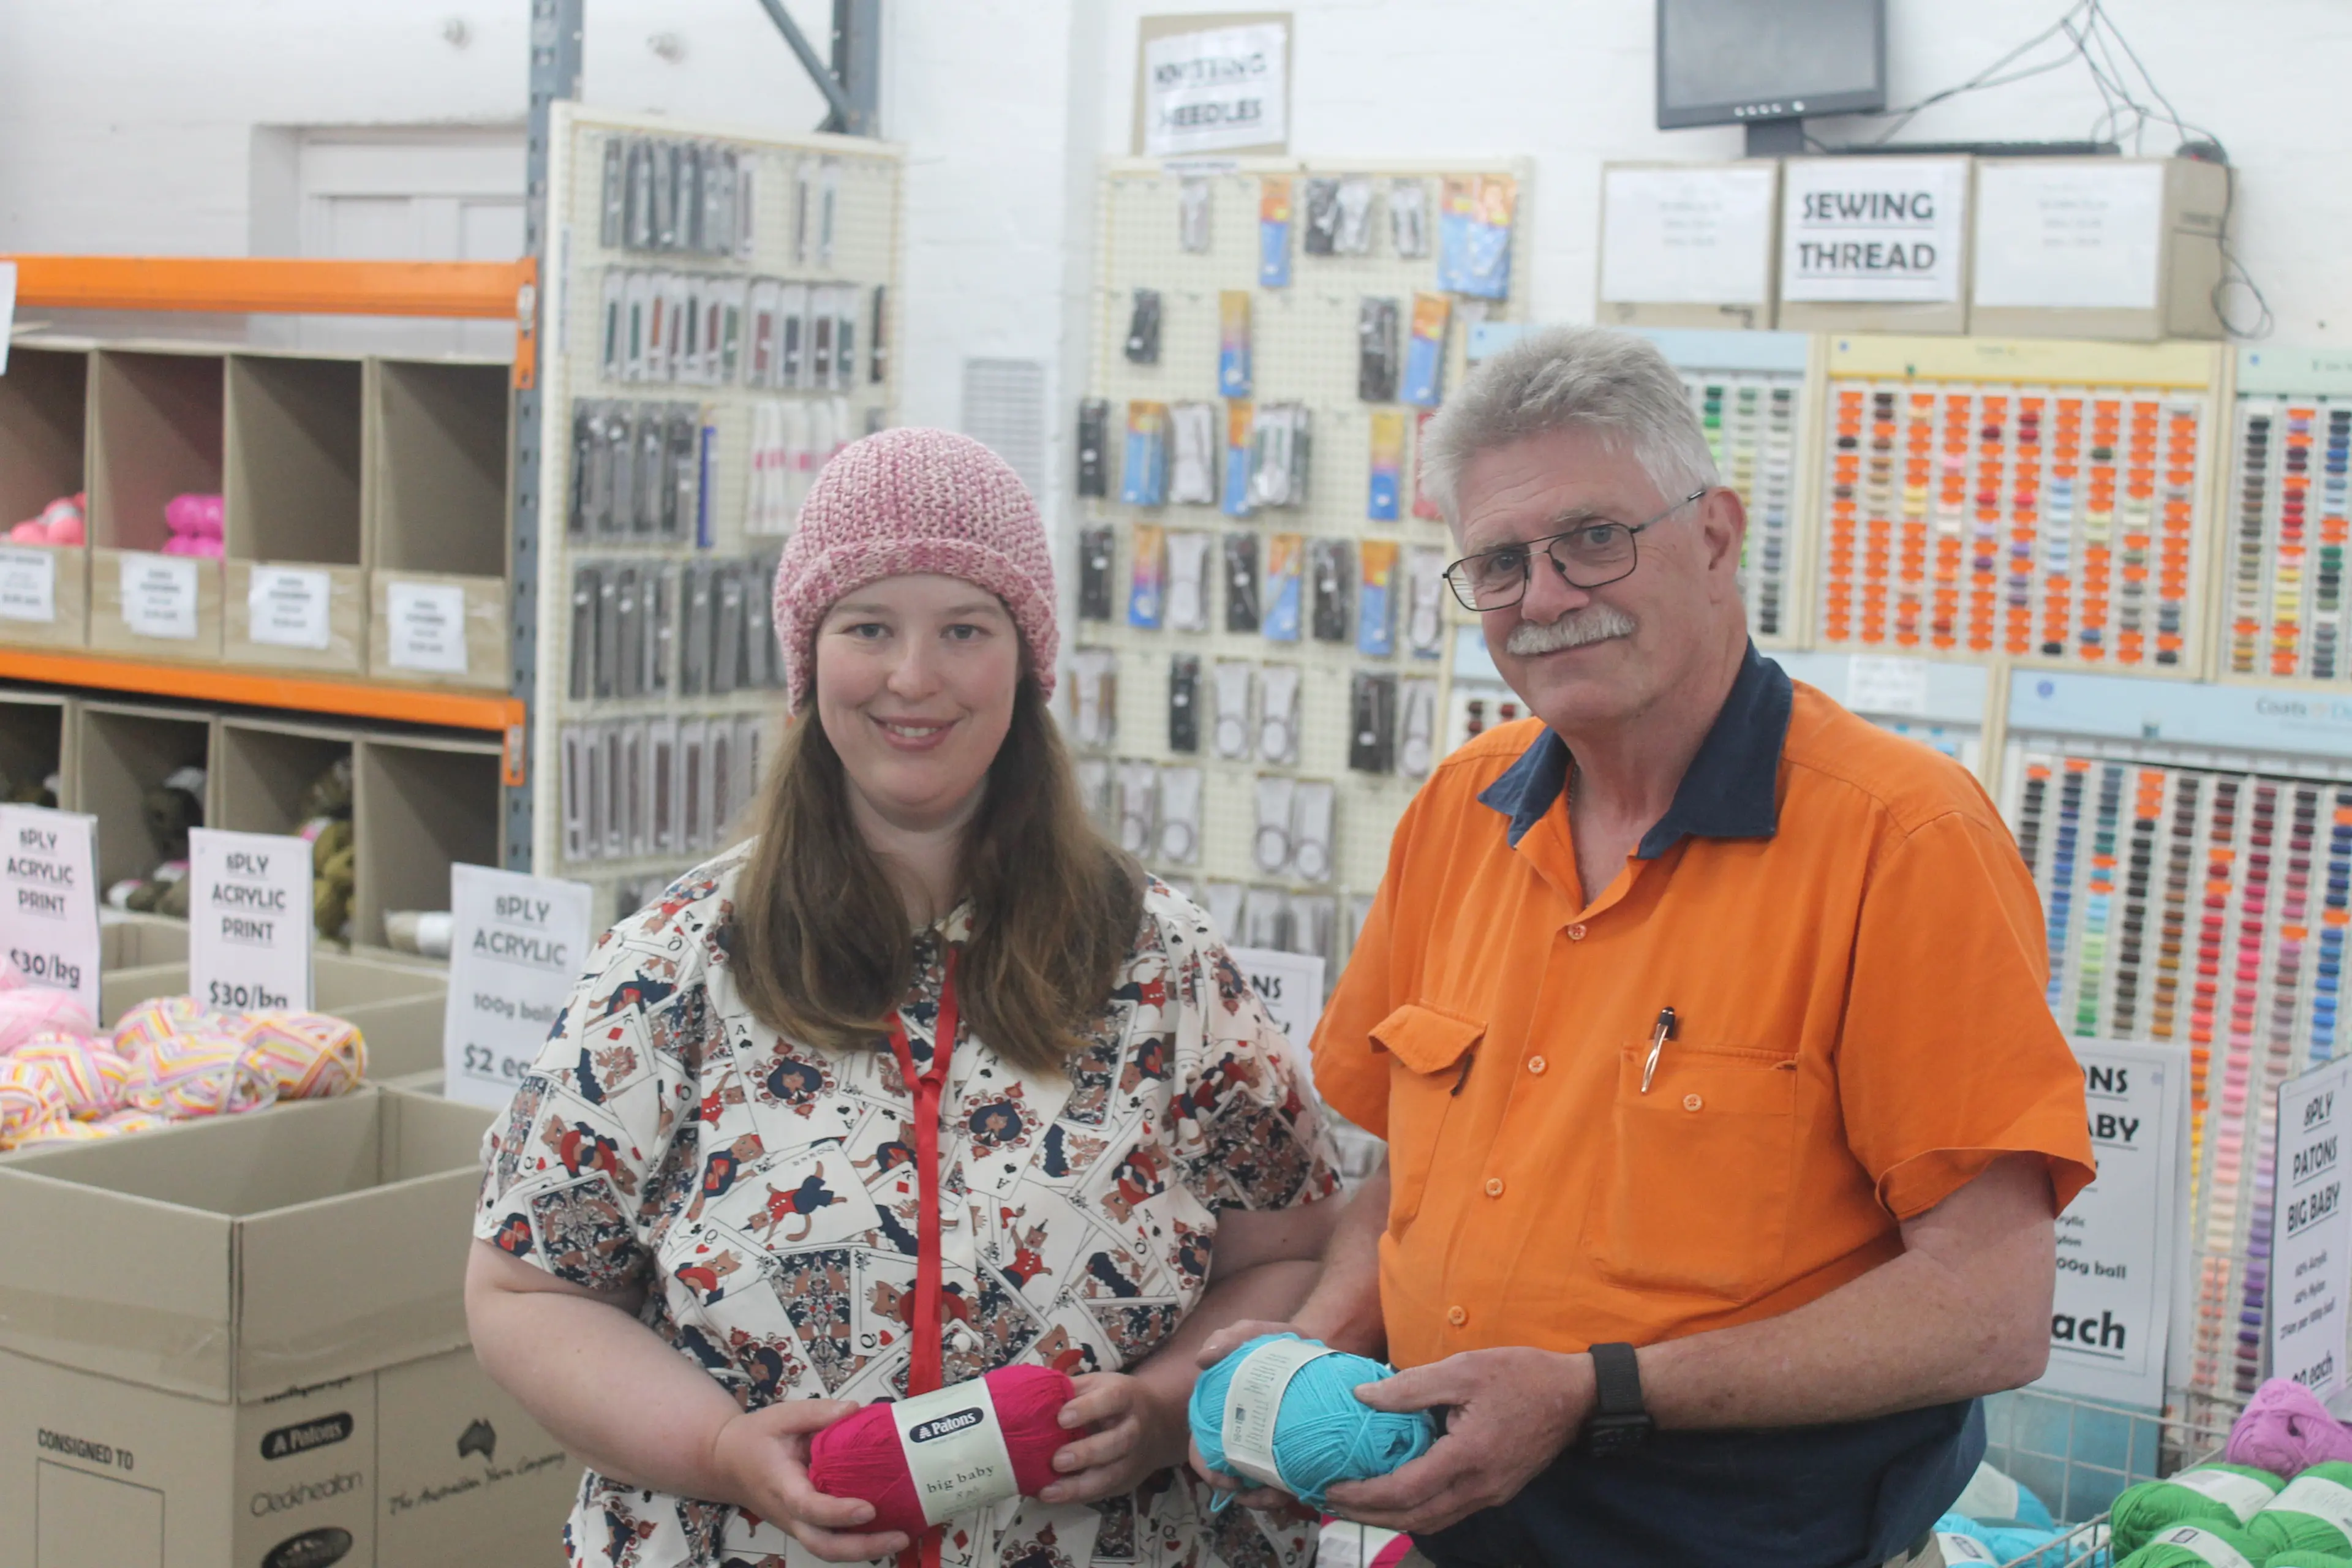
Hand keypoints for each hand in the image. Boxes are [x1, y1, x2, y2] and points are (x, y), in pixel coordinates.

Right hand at [709, 1399, 912, 1563]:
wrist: (727, 1463)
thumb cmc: (756, 1438)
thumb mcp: (782, 1416)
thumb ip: (817, 1412)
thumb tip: (854, 1410)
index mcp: (782, 1485)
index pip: (809, 1506)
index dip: (838, 1512)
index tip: (869, 1509)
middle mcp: (789, 1514)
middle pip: (823, 1545)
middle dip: (862, 1548)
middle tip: (899, 1537)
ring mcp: (796, 1525)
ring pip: (827, 1550)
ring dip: (864, 1550)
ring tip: (900, 1537)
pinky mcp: (805, 1525)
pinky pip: (830, 1540)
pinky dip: (857, 1541)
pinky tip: (885, 1530)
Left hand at [1041, 1372, 1188, 1503]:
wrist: (1156, 1423)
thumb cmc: (1112, 1400)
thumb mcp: (1097, 1385)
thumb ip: (1071, 1390)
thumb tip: (1033, 1394)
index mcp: (1126, 1396)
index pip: (1112, 1400)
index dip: (1088, 1409)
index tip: (1061, 1418)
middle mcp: (1134, 1428)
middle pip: (1118, 1442)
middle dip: (1088, 1453)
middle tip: (1057, 1460)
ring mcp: (1133, 1458)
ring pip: (1113, 1475)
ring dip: (1080, 1486)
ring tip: (1049, 1491)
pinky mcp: (1127, 1481)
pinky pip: (1103, 1492)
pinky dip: (1077, 1497)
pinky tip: (1052, 1497)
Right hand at [1185, 1318, 1311, 1509]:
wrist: (1316, 1351)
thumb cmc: (1276, 1346)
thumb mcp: (1254, 1334)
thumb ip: (1231, 1338)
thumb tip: (1203, 1359)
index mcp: (1219, 1414)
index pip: (1201, 1451)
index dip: (1209, 1471)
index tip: (1230, 1481)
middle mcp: (1238, 1436)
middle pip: (1230, 1478)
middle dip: (1247, 1494)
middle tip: (1269, 1494)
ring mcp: (1265, 1447)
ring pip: (1259, 1487)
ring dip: (1269, 1498)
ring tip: (1287, 1494)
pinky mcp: (1292, 1453)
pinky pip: (1286, 1482)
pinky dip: (1290, 1489)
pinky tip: (1301, 1487)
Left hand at [1323, 1348, 1592, 1534]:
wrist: (1577, 1397)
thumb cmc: (1522, 1376)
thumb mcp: (1465, 1369)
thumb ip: (1412, 1386)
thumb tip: (1362, 1396)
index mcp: (1469, 1456)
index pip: (1406, 1490)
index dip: (1365, 1495)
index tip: (1333, 1488)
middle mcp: (1480, 1487)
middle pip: (1415, 1518)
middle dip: (1370, 1515)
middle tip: (1333, 1503)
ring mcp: (1491, 1494)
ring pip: (1432, 1521)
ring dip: (1392, 1518)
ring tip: (1359, 1504)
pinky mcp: (1497, 1491)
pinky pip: (1449, 1512)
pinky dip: (1418, 1511)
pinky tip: (1399, 1495)